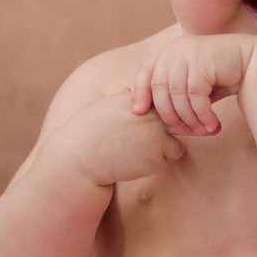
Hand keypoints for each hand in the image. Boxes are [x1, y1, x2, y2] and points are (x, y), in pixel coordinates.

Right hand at [54, 90, 186, 187]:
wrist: (80, 159)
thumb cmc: (87, 131)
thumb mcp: (104, 105)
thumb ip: (123, 99)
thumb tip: (130, 91)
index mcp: (141, 101)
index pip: (165, 103)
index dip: (160, 114)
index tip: (149, 122)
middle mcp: (153, 118)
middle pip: (176, 124)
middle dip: (167, 132)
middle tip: (147, 141)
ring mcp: (157, 140)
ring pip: (176, 147)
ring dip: (165, 151)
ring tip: (141, 153)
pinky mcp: (156, 162)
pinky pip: (166, 163)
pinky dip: (154, 165)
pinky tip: (135, 163)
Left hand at [131, 34, 256, 135]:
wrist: (251, 62)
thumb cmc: (221, 76)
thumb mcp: (192, 83)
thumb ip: (174, 93)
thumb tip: (152, 116)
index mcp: (169, 52)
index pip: (146, 72)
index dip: (140, 92)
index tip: (139, 112)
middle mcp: (175, 49)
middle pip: (160, 89)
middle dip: (169, 115)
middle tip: (181, 132)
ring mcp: (189, 53)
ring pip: (178, 95)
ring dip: (189, 118)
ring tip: (202, 131)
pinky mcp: (203, 62)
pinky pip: (195, 96)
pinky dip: (202, 114)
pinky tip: (213, 124)